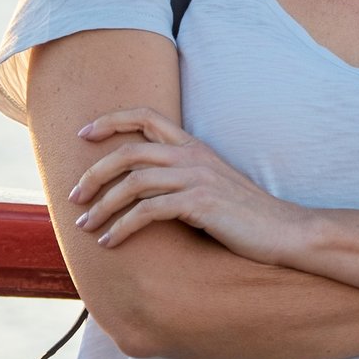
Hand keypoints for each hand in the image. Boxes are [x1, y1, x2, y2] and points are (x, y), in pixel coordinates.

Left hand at [69, 107, 308, 263]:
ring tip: (86, 225)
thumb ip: (179, 176)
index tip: (83, 134)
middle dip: (95, 172)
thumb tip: (139, 186)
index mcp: (193, 145)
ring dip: (103, 205)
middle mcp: (192, 156)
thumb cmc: (244, 212)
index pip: (146, 116)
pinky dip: (122, 227)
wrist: (283, 229)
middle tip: (74, 195)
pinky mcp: (199, 204)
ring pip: (133, 182)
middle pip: (129, 151)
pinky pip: (148, 211)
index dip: (111, 120)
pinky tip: (110, 242)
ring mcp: (196, 178)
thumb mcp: (210, 183)